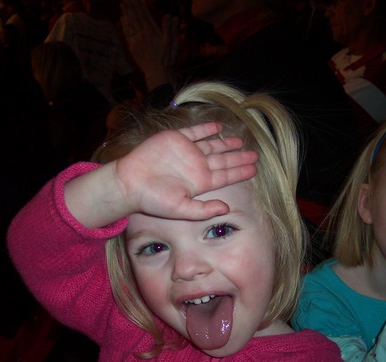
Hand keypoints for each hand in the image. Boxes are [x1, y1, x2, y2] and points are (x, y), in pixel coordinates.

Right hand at [115, 122, 257, 219]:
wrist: (130, 183)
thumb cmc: (153, 200)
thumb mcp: (181, 209)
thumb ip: (204, 209)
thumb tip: (227, 209)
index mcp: (200, 183)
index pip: (225, 176)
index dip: (240, 172)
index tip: (254, 170)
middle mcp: (196, 166)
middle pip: (223, 161)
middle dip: (239, 158)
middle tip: (255, 155)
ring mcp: (187, 152)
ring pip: (212, 145)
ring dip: (226, 143)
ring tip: (240, 141)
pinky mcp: (176, 139)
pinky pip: (194, 132)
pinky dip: (206, 128)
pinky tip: (218, 127)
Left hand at [121, 0, 178, 90]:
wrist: (155, 71)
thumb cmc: (165, 58)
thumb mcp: (170, 43)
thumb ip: (169, 28)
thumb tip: (170, 16)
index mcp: (152, 32)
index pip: (145, 15)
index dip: (140, 6)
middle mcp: (143, 35)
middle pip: (135, 17)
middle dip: (131, 6)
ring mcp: (136, 41)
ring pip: (130, 24)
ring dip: (126, 13)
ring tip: (122, 4)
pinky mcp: (132, 47)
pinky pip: (127, 34)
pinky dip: (124, 25)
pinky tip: (122, 19)